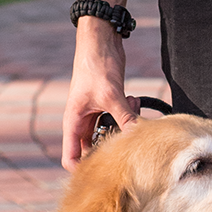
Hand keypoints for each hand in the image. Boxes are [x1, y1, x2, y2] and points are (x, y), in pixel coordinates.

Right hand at [62, 18, 138, 168]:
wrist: (101, 40)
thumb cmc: (95, 65)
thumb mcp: (111, 94)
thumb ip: (125, 117)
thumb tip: (140, 137)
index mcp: (73, 122)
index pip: (71, 158)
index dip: (84, 170)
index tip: (105, 170)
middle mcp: (83, 121)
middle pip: (94, 150)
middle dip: (113, 147)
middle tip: (129, 140)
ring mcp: (96, 114)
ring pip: (110, 134)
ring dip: (125, 128)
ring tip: (133, 110)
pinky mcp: (109, 105)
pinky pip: (120, 119)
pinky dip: (130, 114)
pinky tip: (135, 99)